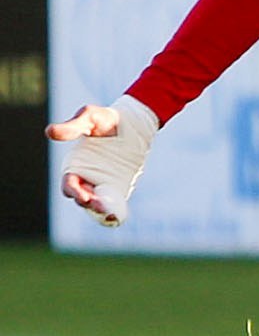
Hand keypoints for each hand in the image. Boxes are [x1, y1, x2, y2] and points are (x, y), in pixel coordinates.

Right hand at [47, 95, 160, 226]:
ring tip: (109, 214)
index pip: (69, 184)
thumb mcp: (89, 117)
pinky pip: (113, 204)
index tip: (82, 195)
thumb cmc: (106, 119)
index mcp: (75, 166)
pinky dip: (113, 213)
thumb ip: (72, 126)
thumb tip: (50, 132)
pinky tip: (117, 218)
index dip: (73, 191)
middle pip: (82, 198)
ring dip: (100, 211)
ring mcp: (103, 184)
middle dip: (88, 203)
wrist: (131, 123)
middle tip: (98, 204)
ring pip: (97, 204)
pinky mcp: (118, 187)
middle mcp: (86, 178)